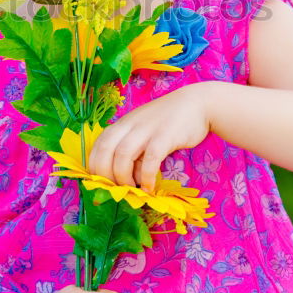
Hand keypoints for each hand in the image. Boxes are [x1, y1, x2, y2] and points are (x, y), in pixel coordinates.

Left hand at [87, 84, 213, 191]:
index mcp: (122, 124)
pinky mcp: (165, 136)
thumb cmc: (169, 121)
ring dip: (123, 177)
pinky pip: (150, 159)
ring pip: (122, 155)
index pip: (98, 146)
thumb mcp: (144, 132)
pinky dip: (146, 176)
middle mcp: (129, 125)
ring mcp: (146, 130)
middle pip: (104, 151)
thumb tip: (128, 179)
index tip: (103, 183)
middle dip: (105, 175)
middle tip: (116, 189)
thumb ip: (133, 151)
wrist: (197, 103)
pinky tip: (149, 187)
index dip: (95, 167)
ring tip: (133, 188)